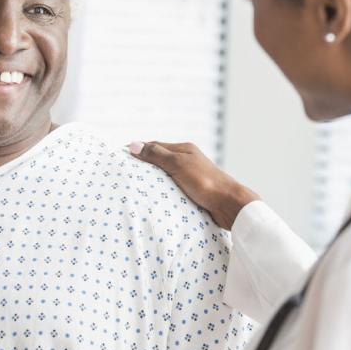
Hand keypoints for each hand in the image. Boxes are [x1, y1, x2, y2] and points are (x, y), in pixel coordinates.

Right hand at [129, 141, 259, 229]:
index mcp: (184, 150)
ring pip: (167, 175)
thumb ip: (156, 155)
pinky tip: (156, 198)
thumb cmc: (204, 182)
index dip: (138, 150)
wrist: (229, 204)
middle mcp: (188, 160)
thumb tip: (133, 144)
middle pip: (160, 160)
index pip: (155, 146)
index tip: (121, 156)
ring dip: (154, 180)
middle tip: (125, 174)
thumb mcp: (178, 165)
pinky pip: (173, 188)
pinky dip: (163, 191)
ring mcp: (191, 176)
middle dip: (144, 165)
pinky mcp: (194, 191)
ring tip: (137, 188)